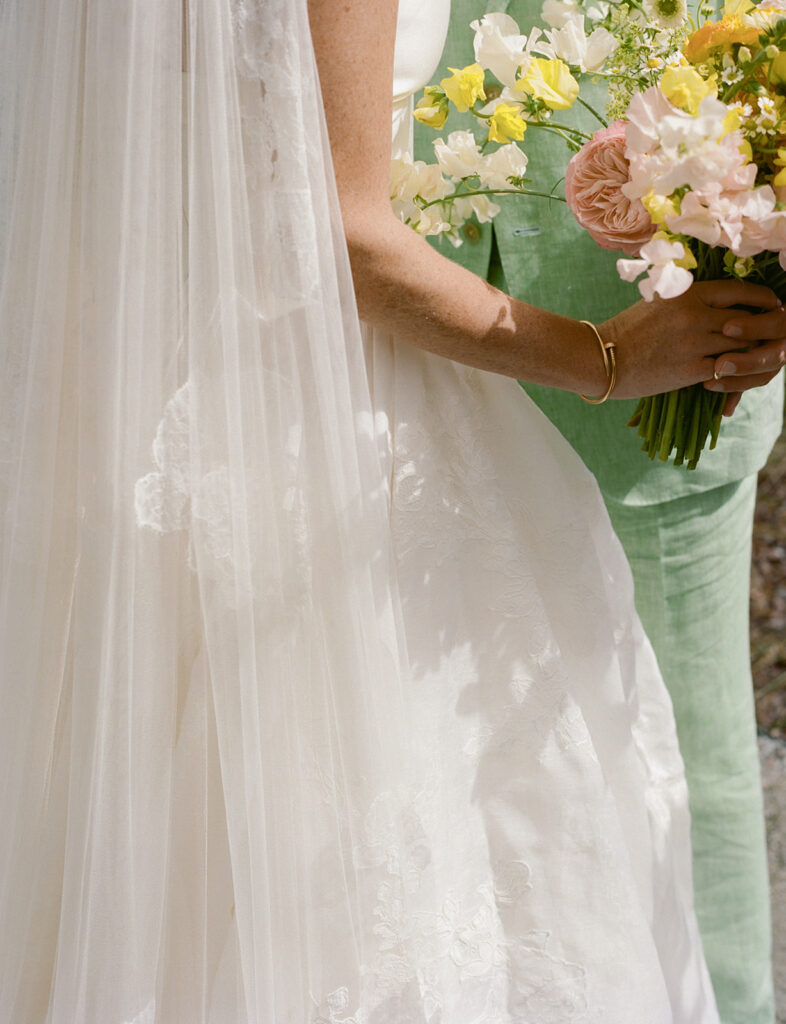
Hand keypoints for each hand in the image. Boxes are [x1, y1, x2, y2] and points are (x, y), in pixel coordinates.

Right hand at [599, 279, 780, 400]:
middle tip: (772, 333)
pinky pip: (726, 370)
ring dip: (751, 353)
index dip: (761, 298)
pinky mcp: (691, 370)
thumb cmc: (627, 329)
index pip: (739, 291)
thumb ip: (689, 298)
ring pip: (741, 346)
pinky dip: (733, 372)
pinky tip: (732, 373)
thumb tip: (719, 301)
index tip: (771, 304)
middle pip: (747, 320)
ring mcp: (695, 342)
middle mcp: (697, 314)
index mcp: (689, 292)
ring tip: (756, 355)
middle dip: (763, 329)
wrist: (603, 357)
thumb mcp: (659, 300)